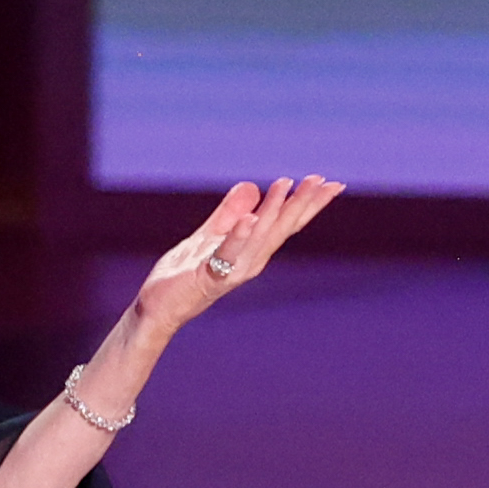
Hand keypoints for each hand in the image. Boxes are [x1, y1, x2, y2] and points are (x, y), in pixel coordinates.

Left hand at [135, 176, 344, 331]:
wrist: (157, 306)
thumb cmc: (183, 274)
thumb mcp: (209, 234)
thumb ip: (230, 212)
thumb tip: (252, 186)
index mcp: (252, 250)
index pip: (286, 223)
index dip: (308, 203)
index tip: (330, 183)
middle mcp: (250, 261)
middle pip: (282, 229)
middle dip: (303, 204)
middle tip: (322, 181)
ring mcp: (232, 271)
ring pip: (260, 238)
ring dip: (274, 211)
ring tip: (287, 185)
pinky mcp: (209, 277)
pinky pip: (226, 255)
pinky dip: (238, 237)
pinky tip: (250, 219)